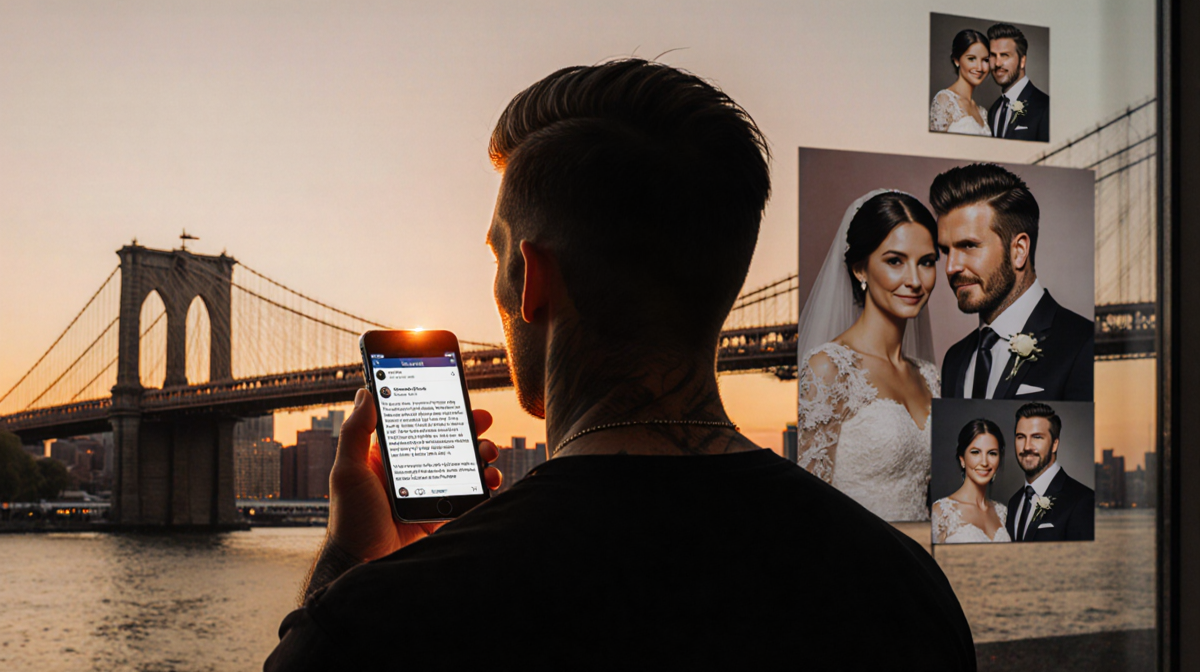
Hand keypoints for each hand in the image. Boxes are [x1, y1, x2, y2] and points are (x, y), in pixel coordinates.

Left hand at [325, 388, 501, 562]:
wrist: (364, 566)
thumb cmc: (349, 520)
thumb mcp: (347, 472)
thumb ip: (356, 432)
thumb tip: (364, 393)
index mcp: (387, 457)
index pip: (415, 424)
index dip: (436, 409)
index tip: (454, 394)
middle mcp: (410, 470)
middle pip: (445, 441)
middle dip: (467, 428)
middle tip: (482, 419)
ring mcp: (428, 491)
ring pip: (462, 464)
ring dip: (480, 454)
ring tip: (487, 453)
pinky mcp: (441, 512)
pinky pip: (468, 493)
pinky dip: (484, 484)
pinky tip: (488, 479)